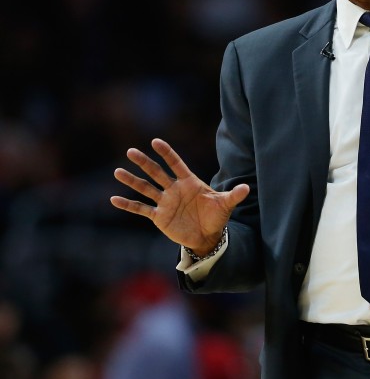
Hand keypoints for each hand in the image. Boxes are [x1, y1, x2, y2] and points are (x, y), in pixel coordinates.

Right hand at [110, 138, 248, 253]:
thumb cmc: (216, 217)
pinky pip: (141, 209)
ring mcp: (165, 202)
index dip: (167, 153)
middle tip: (131, 151)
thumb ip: (233, 195)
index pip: (176, 164)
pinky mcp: (159, 216)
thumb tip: (246, 188)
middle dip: (145, 162)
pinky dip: (128, 205)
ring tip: (118, 171)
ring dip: (132, 181)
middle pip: (157, 173)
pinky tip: (114, 199)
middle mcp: (174, 189)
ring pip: (146, 188)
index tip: (155, 142)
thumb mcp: (225, 205)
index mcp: (189, 183)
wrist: (208, 236)